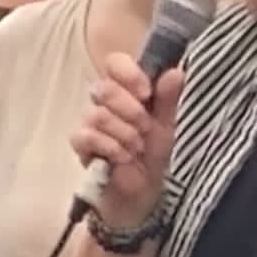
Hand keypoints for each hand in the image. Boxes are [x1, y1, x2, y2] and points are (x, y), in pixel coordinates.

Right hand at [71, 53, 183, 225]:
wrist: (142, 193)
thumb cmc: (154, 154)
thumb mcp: (168, 126)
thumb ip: (169, 99)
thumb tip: (176, 72)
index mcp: (126, 89)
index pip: (115, 63)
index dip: (129, 74)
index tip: (146, 92)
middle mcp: (104, 100)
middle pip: (105, 88)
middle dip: (131, 111)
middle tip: (145, 129)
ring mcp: (89, 121)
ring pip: (98, 114)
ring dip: (124, 133)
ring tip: (137, 148)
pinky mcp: (81, 144)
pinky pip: (85, 135)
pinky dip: (109, 146)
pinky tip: (122, 157)